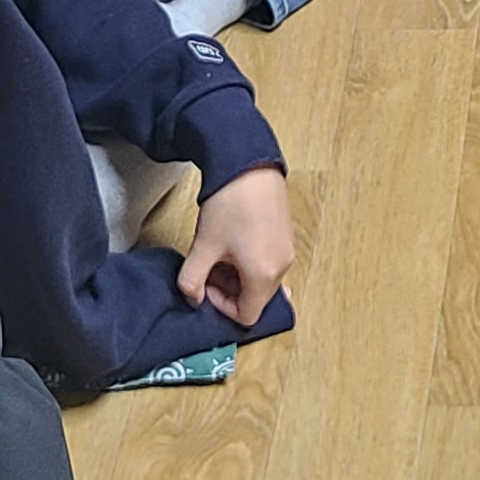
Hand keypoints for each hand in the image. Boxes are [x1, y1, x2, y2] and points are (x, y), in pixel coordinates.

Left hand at [177, 165, 295, 324]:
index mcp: (263, 275)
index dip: (221, 306)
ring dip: (239, 275)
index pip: (247, 316)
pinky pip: (269, 262)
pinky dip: (251, 261)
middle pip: (256, 298)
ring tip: (220, 251)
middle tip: (210, 267)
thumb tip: (192, 298)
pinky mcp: (286, 235)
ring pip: (262, 280)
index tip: (206, 284)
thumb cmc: (230, 204)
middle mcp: (282, 266)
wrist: (249, 163)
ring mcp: (287, 250)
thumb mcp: (203, 246)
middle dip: (229, 289)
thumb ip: (191, 281)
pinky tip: (235, 239)